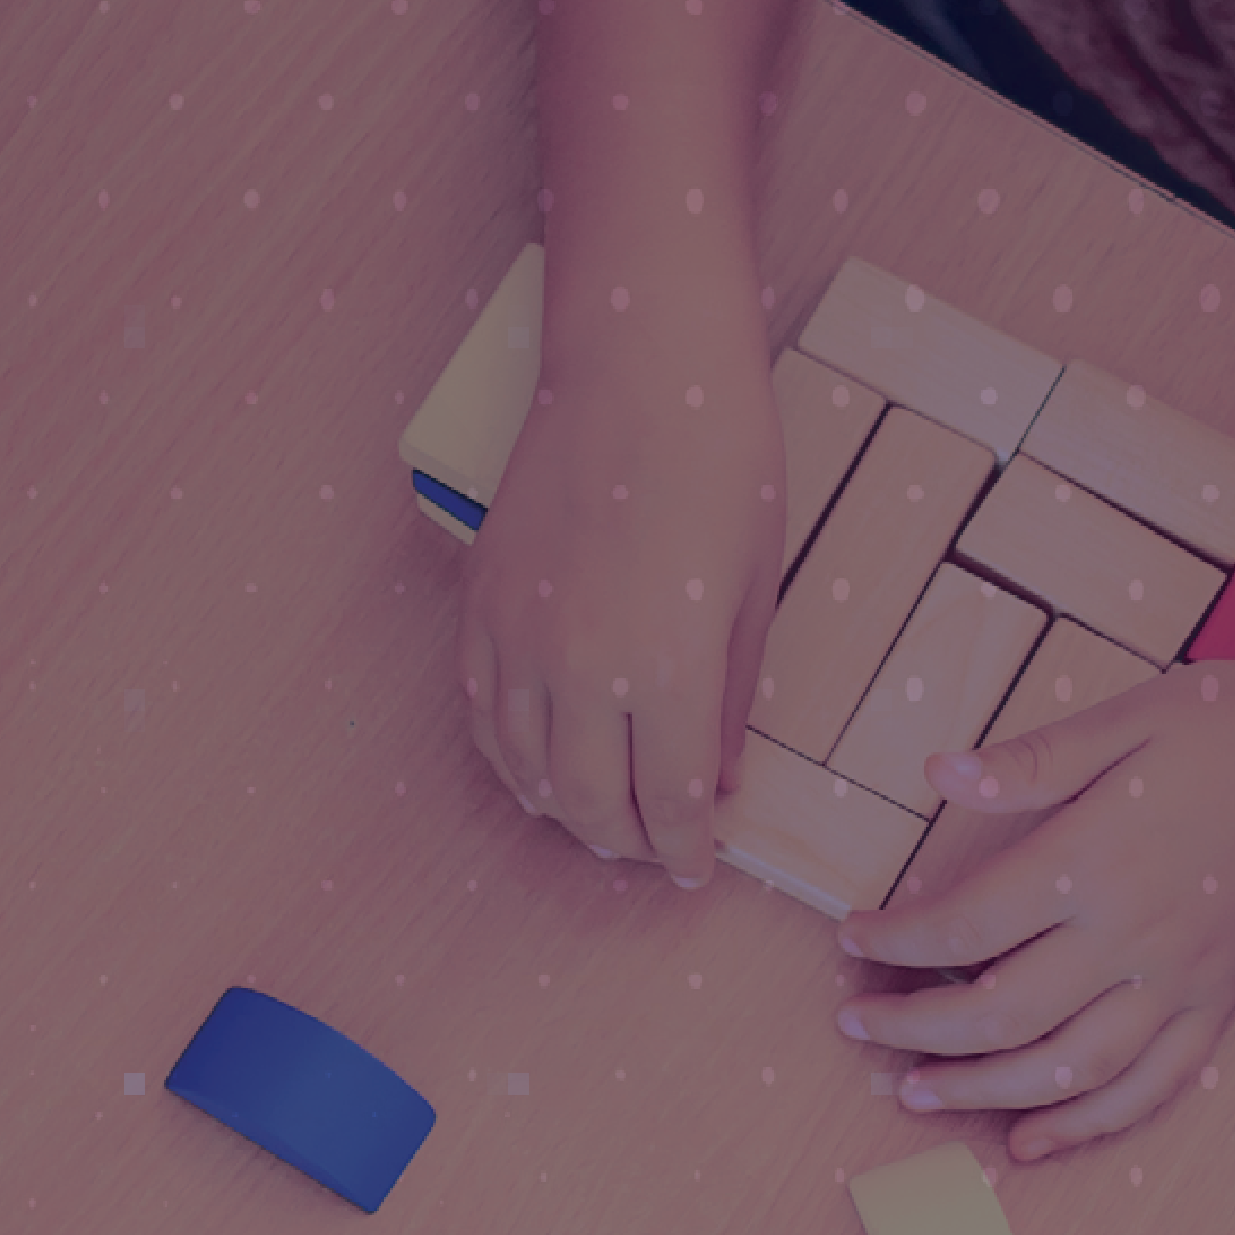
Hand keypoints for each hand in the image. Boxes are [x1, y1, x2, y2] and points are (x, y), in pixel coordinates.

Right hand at [455, 308, 797, 877]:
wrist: (638, 368)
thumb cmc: (720, 462)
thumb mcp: (753, 591)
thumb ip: (730, 700)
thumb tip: (719, 781)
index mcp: (668, 669)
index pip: (672, 803)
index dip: (686, 849)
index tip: (696, 866)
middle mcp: (582, 667)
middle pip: (591, 805)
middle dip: (626, 842)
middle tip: (653, 847)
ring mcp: (519, 638)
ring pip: (526, 771)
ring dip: (564, 810)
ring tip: (599, 816)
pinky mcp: (481, 606)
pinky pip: (482, 715)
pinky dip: (509, 758)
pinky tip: (538, 766)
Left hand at [833, 671, 1234, 1158]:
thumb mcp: (1127, 719)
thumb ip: (1030, 760)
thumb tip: (937, 773)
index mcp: (1095, 862)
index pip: (965, 924)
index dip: (895, 942)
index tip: (851, 939)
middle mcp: (1135, 937)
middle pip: (1000, 1014)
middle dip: (916, 1031)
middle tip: (858, 1028)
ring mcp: (1183, 982)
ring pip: (1066, 1071)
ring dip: (982, 1093)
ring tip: (917, 1094)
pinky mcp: (1221, 1003)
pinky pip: (1149, 1089)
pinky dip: (1085, 1127)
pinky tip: (1030, 1141)